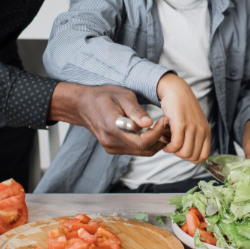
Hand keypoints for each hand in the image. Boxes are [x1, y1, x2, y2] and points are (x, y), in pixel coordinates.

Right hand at [48, 83, 168, 155]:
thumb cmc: (103, 97)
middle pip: (143, 150)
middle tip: (166, 124)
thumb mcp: (122, 96)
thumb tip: (149, 123)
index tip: (164, 120)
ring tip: (161, 127)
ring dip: (154, 143)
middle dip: (159, 139)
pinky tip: (150, 131)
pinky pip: (134, 150)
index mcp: (113, 128)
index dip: (157, 133)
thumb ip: (135, 111)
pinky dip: (145, 144)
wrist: (83, 105)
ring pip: (140, 152)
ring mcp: (111, 147)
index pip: (141, 141)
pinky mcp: (112, 148)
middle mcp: (111, 142)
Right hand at [157, 74, 211, 163]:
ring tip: (169, 144)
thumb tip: (189, 155)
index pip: (203, 156)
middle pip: (192, 156)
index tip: (182, 152)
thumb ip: (195, 137)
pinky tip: (165, 143)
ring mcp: (192, 127)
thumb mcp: (195, 123)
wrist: (176, 90)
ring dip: (174, 152)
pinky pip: (175, 145)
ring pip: (184, 153)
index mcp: (206, 131)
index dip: (192, 159)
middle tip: (174, 147)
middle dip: (180, 155)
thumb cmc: (182, 108)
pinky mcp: (181, 124)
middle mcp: (201, 130)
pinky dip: (169, 148)